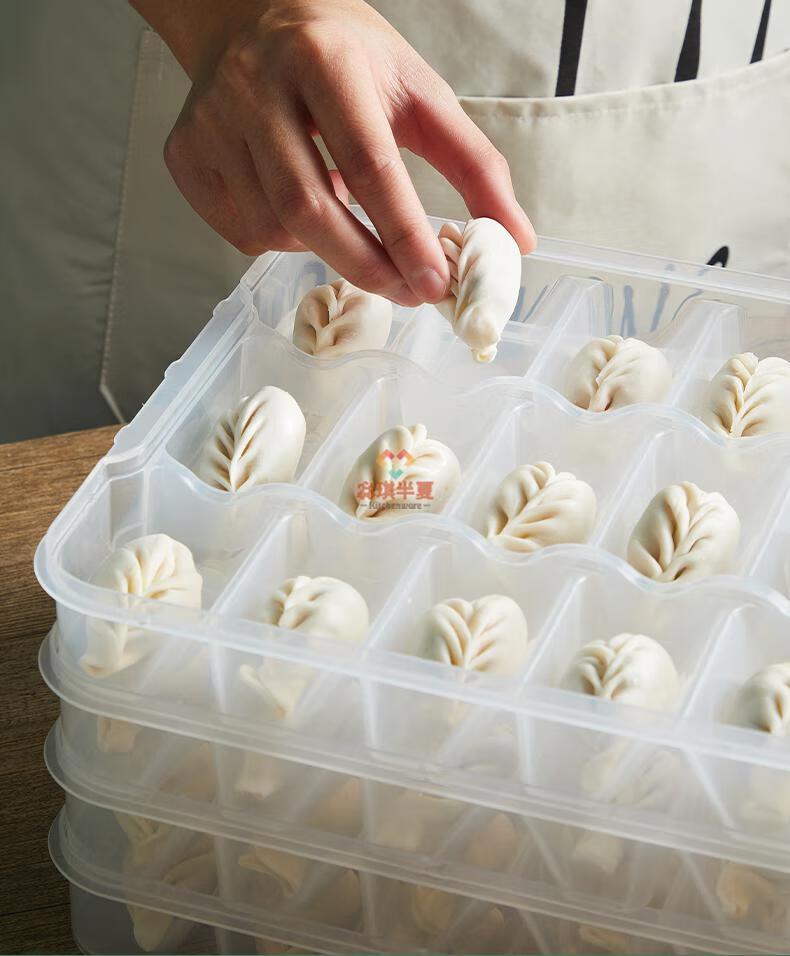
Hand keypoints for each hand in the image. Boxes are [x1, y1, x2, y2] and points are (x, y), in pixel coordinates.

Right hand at [131, 0, 535, 305]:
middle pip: (309, 206)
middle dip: (365, 264)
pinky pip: (241, 231)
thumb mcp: (417, 94)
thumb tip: (516, 239)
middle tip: (406, 292)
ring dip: (322, 249)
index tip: (436, 283)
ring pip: (272, 226)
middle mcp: (257, 87)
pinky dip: (282, 242)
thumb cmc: (345, 61)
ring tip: (349, 226)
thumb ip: (473, 164)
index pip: (369, 163)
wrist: (251, 19)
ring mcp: (212, 123)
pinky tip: (300, 210)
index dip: (404, 233)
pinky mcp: (186, 155)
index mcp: (326, 61)